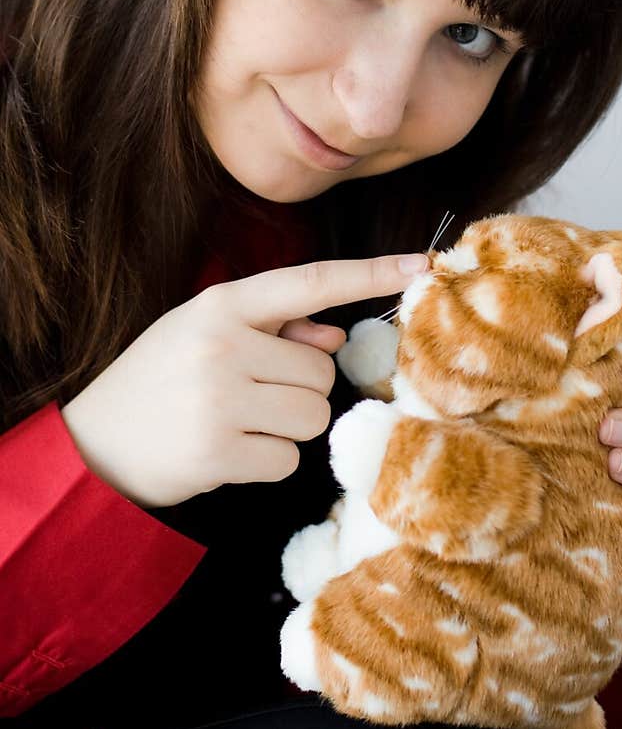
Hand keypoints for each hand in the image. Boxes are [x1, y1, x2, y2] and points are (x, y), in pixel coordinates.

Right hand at [60, 252, 429, 508]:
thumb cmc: (161, 380)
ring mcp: (220, 400)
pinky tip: (226, 453)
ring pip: (314, 416)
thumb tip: (336, 338)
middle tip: (249, 397)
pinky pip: (289, 460)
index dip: (369, 274)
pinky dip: (267, 463)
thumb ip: (274, 329)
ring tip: (237, 424)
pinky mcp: (219, 453)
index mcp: (221, 306)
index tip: (420, 266)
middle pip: (324, 372)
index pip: (311, 282)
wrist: (92, 443)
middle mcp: (223, 345)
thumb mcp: (206, 334)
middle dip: (300, 390)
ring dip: (287, 428)